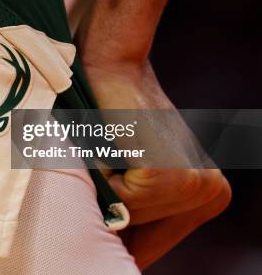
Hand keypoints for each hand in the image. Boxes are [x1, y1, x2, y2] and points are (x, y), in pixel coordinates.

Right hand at [83, 59, 231, 269]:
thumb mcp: (141, 167)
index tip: (110, 225)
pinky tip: (114, 144)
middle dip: (113, 204)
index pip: (156, 242)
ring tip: (113, 150)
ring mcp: (193, 184)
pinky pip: (119, 199)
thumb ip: (140, 206)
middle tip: (112, 163)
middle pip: (140, 229)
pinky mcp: (166, 173)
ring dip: (106, 186)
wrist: (115, 68)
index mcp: (210, 193)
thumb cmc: (119, 116)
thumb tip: (123, 245)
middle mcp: (210, 192)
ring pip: (127, 216)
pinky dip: (103, 174)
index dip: (126, 236)